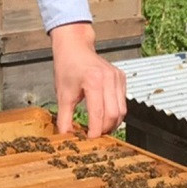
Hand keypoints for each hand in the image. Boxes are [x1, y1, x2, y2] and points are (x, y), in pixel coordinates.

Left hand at [50, 22, 127, 137]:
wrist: (75, 47)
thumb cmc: (68, 66)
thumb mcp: (63, 94)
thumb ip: (64, 117)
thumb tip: (66, 135)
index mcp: (93, 81)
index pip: (99, 114)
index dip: (95, 131)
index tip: (89, 139)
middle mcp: (109, 78)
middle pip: (114, 114)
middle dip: (105, 129)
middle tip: (95, 136)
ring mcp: (117, 77)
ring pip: (122, 110)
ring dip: (113, 123)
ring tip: (100, 128)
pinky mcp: (122, 78)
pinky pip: (123, 101)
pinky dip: (116, 112)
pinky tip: (105, 115)